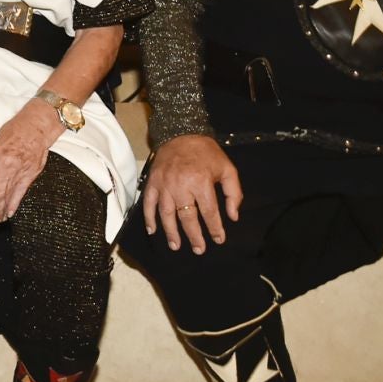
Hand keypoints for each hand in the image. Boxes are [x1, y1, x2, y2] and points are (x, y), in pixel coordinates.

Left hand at [0, 102, 61, 221]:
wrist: (36, 126)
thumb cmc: (14, 131)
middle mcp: (4, 166)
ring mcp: (18, 171)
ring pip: (7, 196)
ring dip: (3, 209)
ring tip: (0, 218)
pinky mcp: (30, 174)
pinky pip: (20, 193)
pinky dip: (14, 204)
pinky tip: (11, 212)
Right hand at [141, 134, 242, 252]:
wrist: (181, 132)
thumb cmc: (206, 152)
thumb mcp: (227, 168)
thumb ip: (233, 193)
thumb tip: (233, 216)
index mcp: (201, 182)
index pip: (209, 211)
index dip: (215, 228)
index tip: (219, 239)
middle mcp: (181, 185)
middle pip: (187, 217)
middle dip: (194, 235)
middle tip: (199, 249)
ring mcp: (164, 185)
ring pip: (166, 214)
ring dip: (171, 232)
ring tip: (176, 246)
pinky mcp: (153, 182)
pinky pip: (149, 204)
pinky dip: (149, 218)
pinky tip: (152, 231)